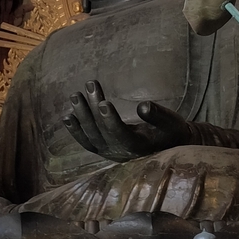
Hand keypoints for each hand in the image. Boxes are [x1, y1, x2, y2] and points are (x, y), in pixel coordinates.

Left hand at [62, 80, 190, 162]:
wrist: (168, 147)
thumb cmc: (171, 131)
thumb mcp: (171, 122)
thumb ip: (157, 115)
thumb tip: (143, 106)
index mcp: (139, 147)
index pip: (120, 134)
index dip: (110, 120)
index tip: (104, 102)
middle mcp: (121, 153)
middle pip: (102, 132)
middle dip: (93, 109)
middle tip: (88, 86)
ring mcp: (110, 153)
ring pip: (91, 137)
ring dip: (81, 117)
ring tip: (75, 96)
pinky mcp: (104, 150)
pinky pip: (87, 142)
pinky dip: (76, 130)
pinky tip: (68, 116)